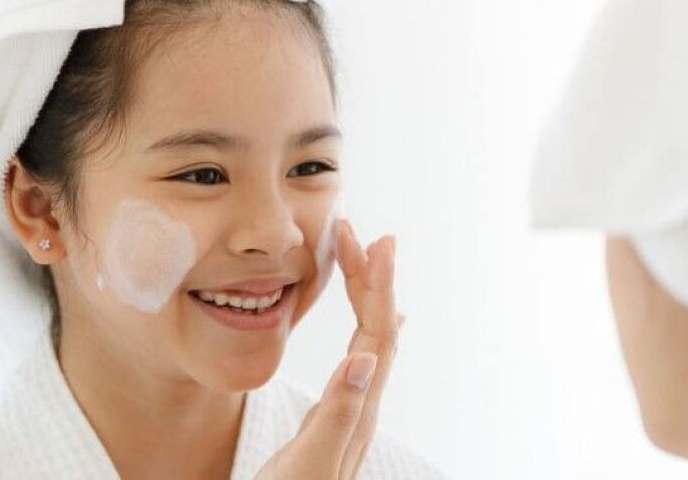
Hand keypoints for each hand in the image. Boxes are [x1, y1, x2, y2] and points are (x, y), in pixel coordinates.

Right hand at [255, 221, 399, 479]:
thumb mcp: (309, 463)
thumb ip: (338, 414)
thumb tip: (366, 356)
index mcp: (357, 409)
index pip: (376, 332)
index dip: (376, 284)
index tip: (372, 240)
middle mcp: (362, 406)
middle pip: (378, 329)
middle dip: (371, 277)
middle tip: (358, 232)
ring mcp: (350, 413)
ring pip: (371, 342)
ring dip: (368, 297)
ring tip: (365, 260)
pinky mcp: (334, 419)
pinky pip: (360, 362)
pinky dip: (364, 332)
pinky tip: (368, 331)